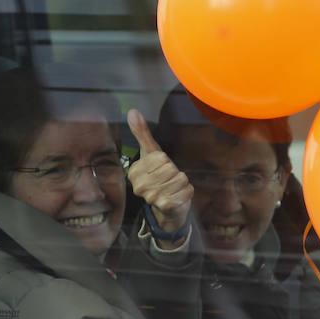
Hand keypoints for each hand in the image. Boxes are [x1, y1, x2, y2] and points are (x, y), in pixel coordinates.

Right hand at [126, 108, 192, 235]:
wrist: (167, 206)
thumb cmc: (158, 175)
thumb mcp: (150, 152)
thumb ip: (141, 132)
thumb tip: (132, 111)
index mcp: (134, 171)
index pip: (161, 157)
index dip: (165, 161)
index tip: (159, 168)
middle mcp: (140, 186)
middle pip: (170, 168)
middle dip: (174, 171)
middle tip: (167, 179)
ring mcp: (151, 198)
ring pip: (180, 178)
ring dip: (182, 182)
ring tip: (173, 187)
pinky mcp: (165, 206)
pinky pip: (186, 191)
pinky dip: (187, 191)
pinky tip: (178, 195)